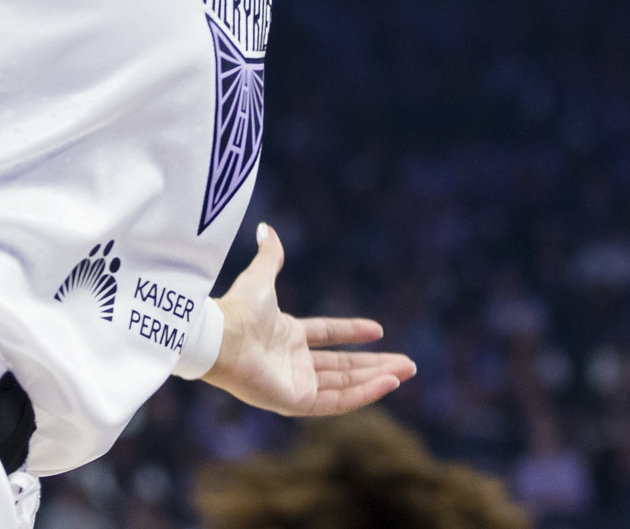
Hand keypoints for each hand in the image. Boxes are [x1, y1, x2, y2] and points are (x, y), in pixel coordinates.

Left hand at [203, 222, 415, 416]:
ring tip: (406, 371)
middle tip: (407, 362)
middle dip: (376, 363)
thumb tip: (268, 228)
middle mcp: (293, 362)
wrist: (221, 339)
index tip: (378, 330)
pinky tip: (388, 382)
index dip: (352, 332)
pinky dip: (365, 393)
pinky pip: (338, 400)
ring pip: (346, 384)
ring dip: (377, 378)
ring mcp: (296, 383)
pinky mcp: (297, 402)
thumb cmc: (237, 310)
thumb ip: (271, 256)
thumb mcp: (260, 277)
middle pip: (344, 365)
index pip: (327, 336)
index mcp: (286, 335)